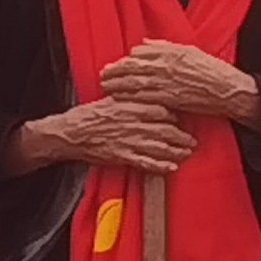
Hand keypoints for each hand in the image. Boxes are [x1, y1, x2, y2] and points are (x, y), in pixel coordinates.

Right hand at [34, 95, 195, 172]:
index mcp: (128, 107)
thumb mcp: (108, 100)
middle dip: (181, 136)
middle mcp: (131, 123)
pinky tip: (171, 168)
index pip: (159, 109)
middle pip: (164, 129)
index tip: (180, 119)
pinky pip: (146, 162)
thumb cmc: (87, 116)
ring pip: (159, 147)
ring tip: (186, 153)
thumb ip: (127, 97)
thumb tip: (143, 92)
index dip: (173, 115)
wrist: (68, 133)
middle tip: (192, 140)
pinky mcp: (122, 156)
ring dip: (175, 151)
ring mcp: (127, 140)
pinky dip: (160, 166)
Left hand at [102, 39, 258, 121]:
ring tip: (106, 87)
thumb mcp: (190, 51)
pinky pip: (146, 98)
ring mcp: (168, 82)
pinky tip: (122, 101)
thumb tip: (144, 44)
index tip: (117, 64)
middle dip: (116, 71)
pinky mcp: (171, 98)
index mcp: (171, 51)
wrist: (229, 90)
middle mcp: (167, 65)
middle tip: (103, 75)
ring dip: (118, 85)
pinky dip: (132, 98)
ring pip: (136, 82)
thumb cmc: (213, 71)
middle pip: (133, 66)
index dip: (126, 60)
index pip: (140, 52)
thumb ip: (165, 47)